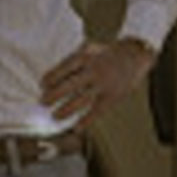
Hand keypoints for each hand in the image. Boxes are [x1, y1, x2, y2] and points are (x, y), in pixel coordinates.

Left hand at [41, 39, 156, 129]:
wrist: (135, 55)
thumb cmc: (107, 52)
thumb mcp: (90, 48)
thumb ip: (74, 59)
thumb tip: (54, 75)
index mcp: (86, 57)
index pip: (65, 67)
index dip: (52, 77)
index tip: (42, 85)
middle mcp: (94, 70)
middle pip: (70, 84)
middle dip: (54, 94)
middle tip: (42, 102)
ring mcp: (103, 84)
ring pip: (82, 99)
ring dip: (67, 109)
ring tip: (55, 116)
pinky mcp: (112, 96)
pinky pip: (97, 110)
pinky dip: (86, 120)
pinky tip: (76, 128)